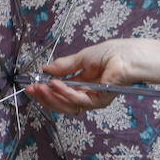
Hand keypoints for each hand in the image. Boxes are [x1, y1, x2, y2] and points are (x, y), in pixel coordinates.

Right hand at [24, 40, 138, 114]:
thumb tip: (46, 69)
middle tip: (32, 89)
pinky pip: (78, 101)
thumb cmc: (111, 53)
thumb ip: (64, 66)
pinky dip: (65, 93)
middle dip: (45, 97)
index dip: (44, 92)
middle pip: (61, 104)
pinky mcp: (99, 101)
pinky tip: (56, 84)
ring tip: (42, 87)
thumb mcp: (81, 58)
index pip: (60, 94)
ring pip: (67, 106)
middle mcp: (87, 95)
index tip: (31, 86)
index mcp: (82, 85)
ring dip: (52, 96)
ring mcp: (93, 99)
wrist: (128, 54)